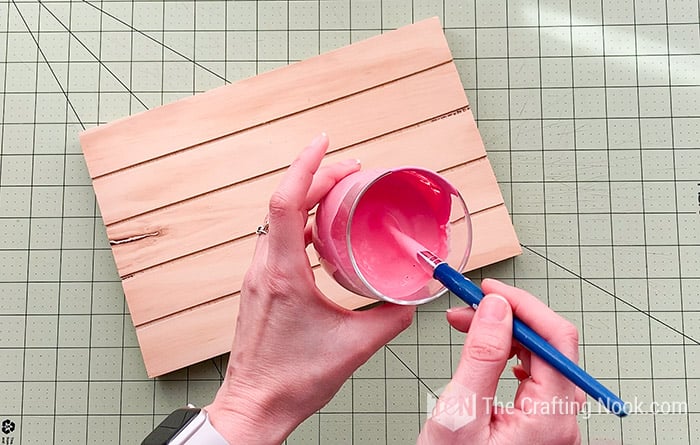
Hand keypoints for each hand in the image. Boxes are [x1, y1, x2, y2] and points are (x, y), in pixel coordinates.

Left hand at [206, 134, 414, 444]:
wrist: (255, 405)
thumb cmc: (292, 380)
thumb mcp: (354, 347)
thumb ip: (391, 319)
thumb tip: (413, 298)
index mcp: (283, 274)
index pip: (287, 203)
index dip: (305, 166)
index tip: (325, 142)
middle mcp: (264, 268)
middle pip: (285, 203)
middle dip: (318, 177)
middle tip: (352, 168)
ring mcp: (258, 276)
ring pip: (278, 220)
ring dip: (307, 198)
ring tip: (340, 190)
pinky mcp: (261, 286)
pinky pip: (278, 240)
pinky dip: (301, 223)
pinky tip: (324, 230)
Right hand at [417, 279, 582, 444]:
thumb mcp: (461, 411)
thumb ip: (482, 356)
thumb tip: (497, 309)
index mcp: (551, 418)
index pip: (555, 341)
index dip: (523, 306)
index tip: (488, 291)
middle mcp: (561, 419)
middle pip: (551, 345)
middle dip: (510, 316)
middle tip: (470, 304)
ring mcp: (552, 421)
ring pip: (541, 356)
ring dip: (505, 332)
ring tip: (467, 323)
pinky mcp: (539, 421)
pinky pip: (532, 373)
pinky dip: (506, 352)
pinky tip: (485, 348)